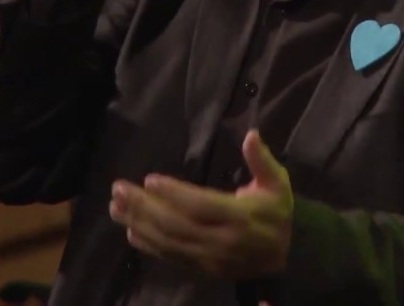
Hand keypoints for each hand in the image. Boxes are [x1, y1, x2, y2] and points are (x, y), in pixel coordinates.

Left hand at [109, 129, 292, 278]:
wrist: (287, 257)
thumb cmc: (276, 213)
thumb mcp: (278, 183)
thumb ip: (262, 160)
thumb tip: (251, 135)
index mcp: (239, 217)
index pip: (201, 206)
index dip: (174, 194)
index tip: (149, 180)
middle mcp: (221, 241)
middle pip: (176, 225)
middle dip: (144, 208)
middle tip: (119, 189)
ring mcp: (209, 259)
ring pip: (169, 243)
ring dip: (139, 225)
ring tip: (115, 207)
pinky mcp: (201, 269)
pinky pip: (171, 258)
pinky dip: (149, 246)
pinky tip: (130, 231)